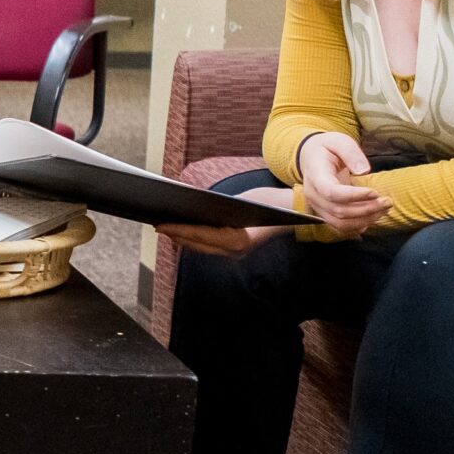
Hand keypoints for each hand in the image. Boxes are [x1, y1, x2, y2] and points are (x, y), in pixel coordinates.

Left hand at [158, 187, 298, 258]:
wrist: (295, 212)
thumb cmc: (271, 203)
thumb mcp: (243, 201)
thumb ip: (220, 208)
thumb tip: (192, 207)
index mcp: (237, 240)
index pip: (200, 236)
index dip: (178, 231)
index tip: (160, 225)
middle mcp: (235, 251)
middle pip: (197, 245)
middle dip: (176, 235)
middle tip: (157, 224)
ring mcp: (236, 253)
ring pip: (202, 248)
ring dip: (183, 238)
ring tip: (166, 227)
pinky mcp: (237, 249)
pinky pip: (211, 246)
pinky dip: (196, 239)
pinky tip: (184, 230)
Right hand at [296, 131, 390, 236]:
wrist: (311, 157)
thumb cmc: (327, 148)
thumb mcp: (338, 141)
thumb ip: (351, 153)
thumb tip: (364, 171)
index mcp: (315, 175)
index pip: (331, 192)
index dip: (354, 196)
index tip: (375, 192)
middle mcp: (313, 195)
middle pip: (339, 211)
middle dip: (366, 209)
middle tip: (387, 201)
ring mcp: (317, 206)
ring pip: (340, 223)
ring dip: (365, 220)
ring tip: (383, 210)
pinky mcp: (324, 213)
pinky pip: (340, 227)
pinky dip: (358, 226)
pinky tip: (373, 217)